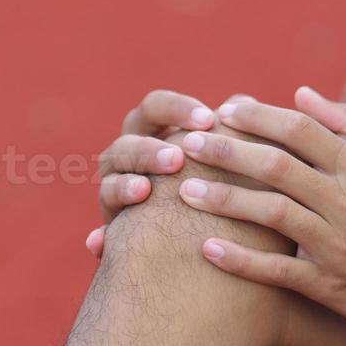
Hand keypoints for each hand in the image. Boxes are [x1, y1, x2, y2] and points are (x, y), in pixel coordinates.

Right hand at [86, 90, 255, 257]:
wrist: (197, 245)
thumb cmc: (217, 183)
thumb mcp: (224, 157)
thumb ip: (229, 132)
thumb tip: (246, 99)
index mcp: (153, 132)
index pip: (155, 108)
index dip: (176, 110)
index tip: (208, 121)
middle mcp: (128, 160)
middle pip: (124, 144)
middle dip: (148, 150)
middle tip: (176, 160)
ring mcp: (116, 195)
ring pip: (108, 185)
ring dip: (122, 186)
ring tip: (144, 191)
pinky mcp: (114, 232)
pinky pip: (99, 235)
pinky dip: (99, 238)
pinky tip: (100, 243)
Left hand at [173, 86, 345, 341]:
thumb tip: (300, 94)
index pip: (301, 131)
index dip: (258, 117)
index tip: (223, 111)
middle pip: (278, 168)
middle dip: (227, 152)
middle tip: (187, 144)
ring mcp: (340, 246)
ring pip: (272, 216)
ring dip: (225, 201)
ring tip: (185, 192)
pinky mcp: (330, 287)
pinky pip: (278, 271)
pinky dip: (241, 261)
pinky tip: (206, 249)